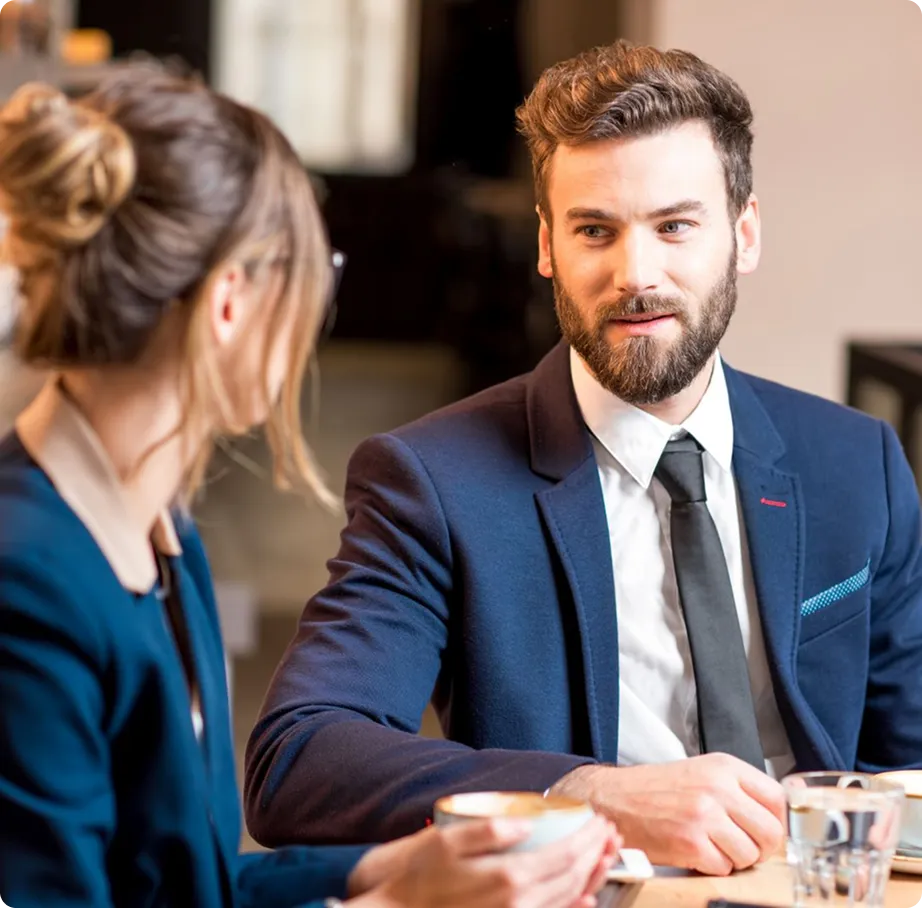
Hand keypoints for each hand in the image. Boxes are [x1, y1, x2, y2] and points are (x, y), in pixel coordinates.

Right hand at [347, 814, 617, 907]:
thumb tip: (523, 823)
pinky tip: (587, 897)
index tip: (599, 819)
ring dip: (594, 876)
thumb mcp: (445, 842)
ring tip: (606, 854)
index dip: (586, 836)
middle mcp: (519, 905)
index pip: (563, 855)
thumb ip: (486, 832)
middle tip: (608, 831)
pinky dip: (576, 906)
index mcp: (507, 879)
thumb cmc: (418, 877)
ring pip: (569, 899)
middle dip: (596, 851)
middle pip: (573, 877)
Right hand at [551, 753, 785, 875]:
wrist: (614, 799)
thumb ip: (736, 789)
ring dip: (735, 859)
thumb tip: (772, 818)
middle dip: (760, 848)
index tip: (764, 830)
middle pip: (770, 832)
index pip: (776, 798)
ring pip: (750, 854)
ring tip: (713, 847)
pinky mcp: (691, 842)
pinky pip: (724, 869)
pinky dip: (713, 868)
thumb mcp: (701, 773)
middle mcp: (717, 787)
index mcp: (723, 766)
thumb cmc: (655, 789)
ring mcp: (705, 815)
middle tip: (742, 846)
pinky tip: (695, 853)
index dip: (775, 821)